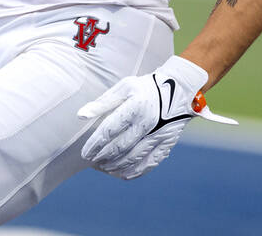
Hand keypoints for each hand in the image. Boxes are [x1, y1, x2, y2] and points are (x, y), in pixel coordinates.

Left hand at [76, 55, 236, 179]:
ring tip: (102, 167)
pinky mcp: (167, 143)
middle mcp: (148, 122)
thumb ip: (102, 103)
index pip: (109, 130)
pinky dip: (135, 171)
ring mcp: (159, 134)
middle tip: (91, 161)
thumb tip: (81, 116)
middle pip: (120, 147)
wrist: (180, 89)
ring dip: (116, 166)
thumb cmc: (145, 87)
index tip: (84, 153)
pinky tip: (122, 174)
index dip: (95, 144)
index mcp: (135, 106)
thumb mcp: (124, 88)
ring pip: (134, 158)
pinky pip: (150, 163)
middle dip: (102, 157)